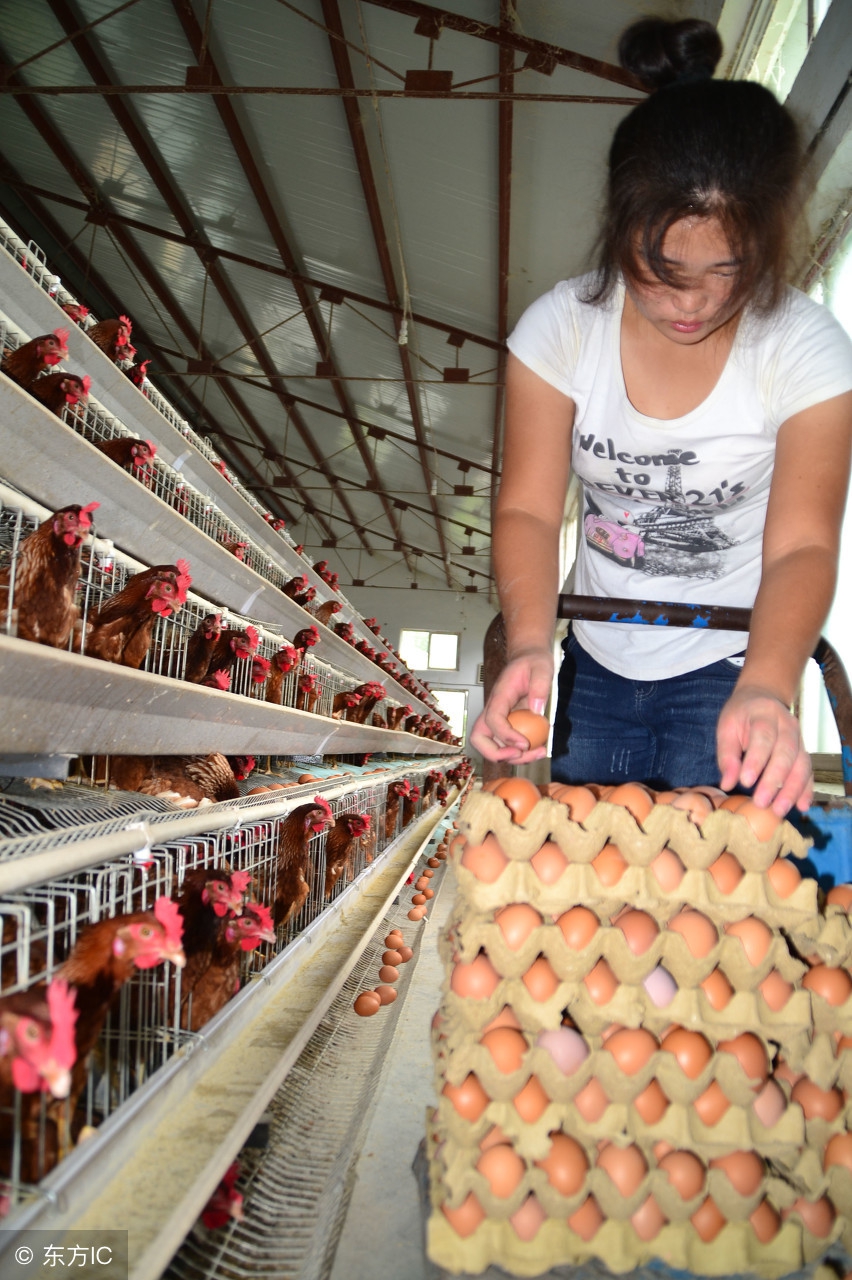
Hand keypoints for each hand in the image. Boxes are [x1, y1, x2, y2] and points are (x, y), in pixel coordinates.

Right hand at [469, 648, 553, 762]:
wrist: (529, 659)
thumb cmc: (533, 662)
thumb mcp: (541, 668)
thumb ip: (540, 687)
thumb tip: (536, 711)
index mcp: (499, 696)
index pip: (492, 719)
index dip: (505, 735)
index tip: (525, 743)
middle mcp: (494, 710)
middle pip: (480, 738)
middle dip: (496, 754)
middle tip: (520, 754)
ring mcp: (499, 719)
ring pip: (494, 746)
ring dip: (513, 757)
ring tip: (539, 753)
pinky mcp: (508, 724)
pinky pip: (508, 744)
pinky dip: (522, 753)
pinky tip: (540, 749)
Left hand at [716, 683, 812, 816]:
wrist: (762, 697)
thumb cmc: (741, 715)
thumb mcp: (727, 727)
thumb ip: (727, 755)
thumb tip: (727, 783)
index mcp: (764, 715)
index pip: (763, 737)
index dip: (756, 760)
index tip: (745, 782)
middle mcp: (787, 726)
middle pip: (785, 753)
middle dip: (774, 780)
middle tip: (761, 802)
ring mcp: (799, 739)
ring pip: (801, 764)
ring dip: (792, 789)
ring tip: (779, 810)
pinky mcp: (804, 752)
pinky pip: (809, 771)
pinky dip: (807, 789)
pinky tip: (801, 806)